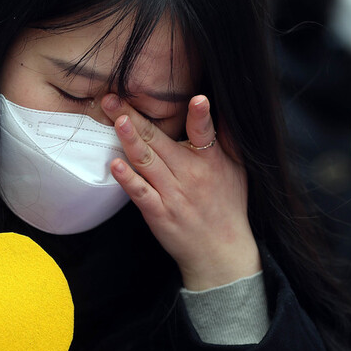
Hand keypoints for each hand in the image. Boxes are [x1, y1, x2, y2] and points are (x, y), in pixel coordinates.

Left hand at [100, 94, 260, 290]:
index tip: (197, 99)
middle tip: (113, 98)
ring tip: (115, 119)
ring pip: (147, 161)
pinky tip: (115, 165)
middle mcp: (191, 175)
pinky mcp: (158, 212)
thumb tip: (222, 106)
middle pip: (159, 140)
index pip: (205, 133)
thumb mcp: (237, 170)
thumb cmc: (228, 206)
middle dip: (135, 117)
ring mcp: (173, 194)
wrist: (220, 252)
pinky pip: (140, 193)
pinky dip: (127, 179)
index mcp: (211, 161)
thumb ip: (228, 139)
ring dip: (129, 139)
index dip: (201, 116)